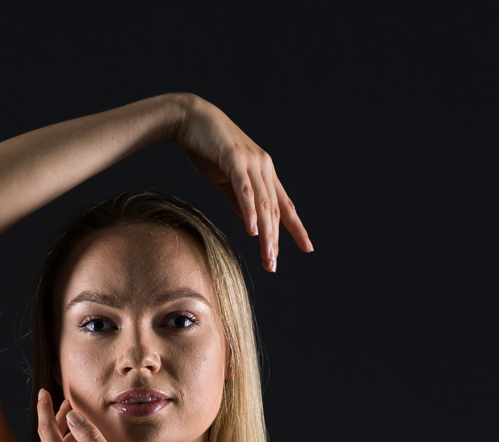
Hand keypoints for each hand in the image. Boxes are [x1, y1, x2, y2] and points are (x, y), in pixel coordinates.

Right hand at [171, 93, 312, 271]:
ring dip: (266, 233)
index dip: (297, 228)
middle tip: (272, 265)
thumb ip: (240, 199)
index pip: (284, 205)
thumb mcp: (227, 179)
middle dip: (275, 240)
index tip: (308, 248)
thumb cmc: (207, 149)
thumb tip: (250, 222)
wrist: (190, 119)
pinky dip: (249, 211)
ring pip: (263, 204)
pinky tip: (252, 230)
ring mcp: (250, 162)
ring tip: (267, 256)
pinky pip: (244, 190)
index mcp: (264, 172)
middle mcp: (263, 167)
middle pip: (274, 210)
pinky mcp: (234, 159)